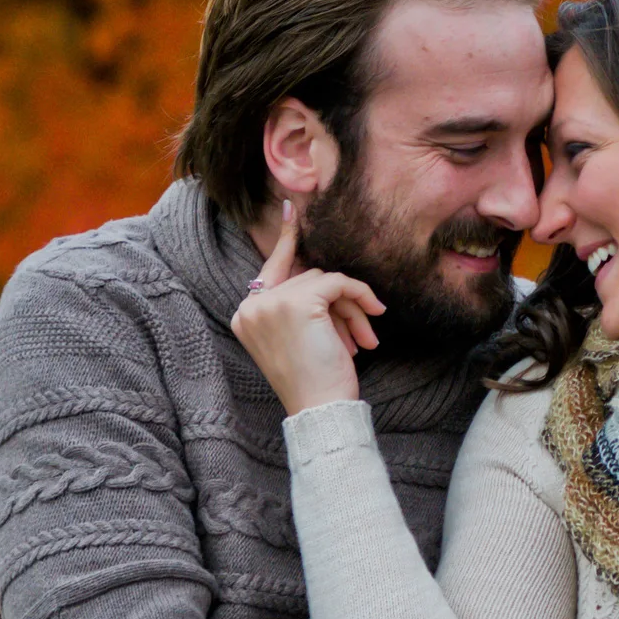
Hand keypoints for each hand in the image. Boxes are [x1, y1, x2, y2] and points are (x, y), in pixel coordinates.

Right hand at [230, 199, 385, 414]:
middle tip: (362, 336)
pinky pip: (338, 283)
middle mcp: (251, 305)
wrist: (318, 409)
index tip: (292, 210)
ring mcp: (271, 301)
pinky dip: (360, 298)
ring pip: (325, 282)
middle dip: (340, 304)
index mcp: (246, 314)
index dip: (285, 242)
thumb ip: (304, 308)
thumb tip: (328, 282)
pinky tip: (371, 323)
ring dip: (351, 311)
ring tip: (362, 343)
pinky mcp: (298, 301)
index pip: (271, 270)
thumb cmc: (316, 383)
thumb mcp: (302, 340)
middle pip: (307, 277)